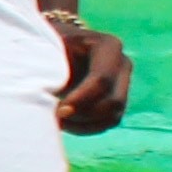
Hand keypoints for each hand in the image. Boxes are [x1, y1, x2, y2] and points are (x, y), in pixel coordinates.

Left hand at [50, 11, 133, 136]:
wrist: (56, 44)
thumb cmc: (48, 43)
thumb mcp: (48, 47)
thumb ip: (51, 65)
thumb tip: (49, 91)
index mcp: (108, 46)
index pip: (101, 80)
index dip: (80, 100)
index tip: (58, 111)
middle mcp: (122, 64)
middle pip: (113, 102)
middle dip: (83, 115)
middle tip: (55, 118)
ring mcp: (123, 83)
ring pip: (113, 116)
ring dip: (84, 125)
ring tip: (57, 121)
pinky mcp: (116, 100)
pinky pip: (107, 123)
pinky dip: (86, 128)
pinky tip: (64, 123)